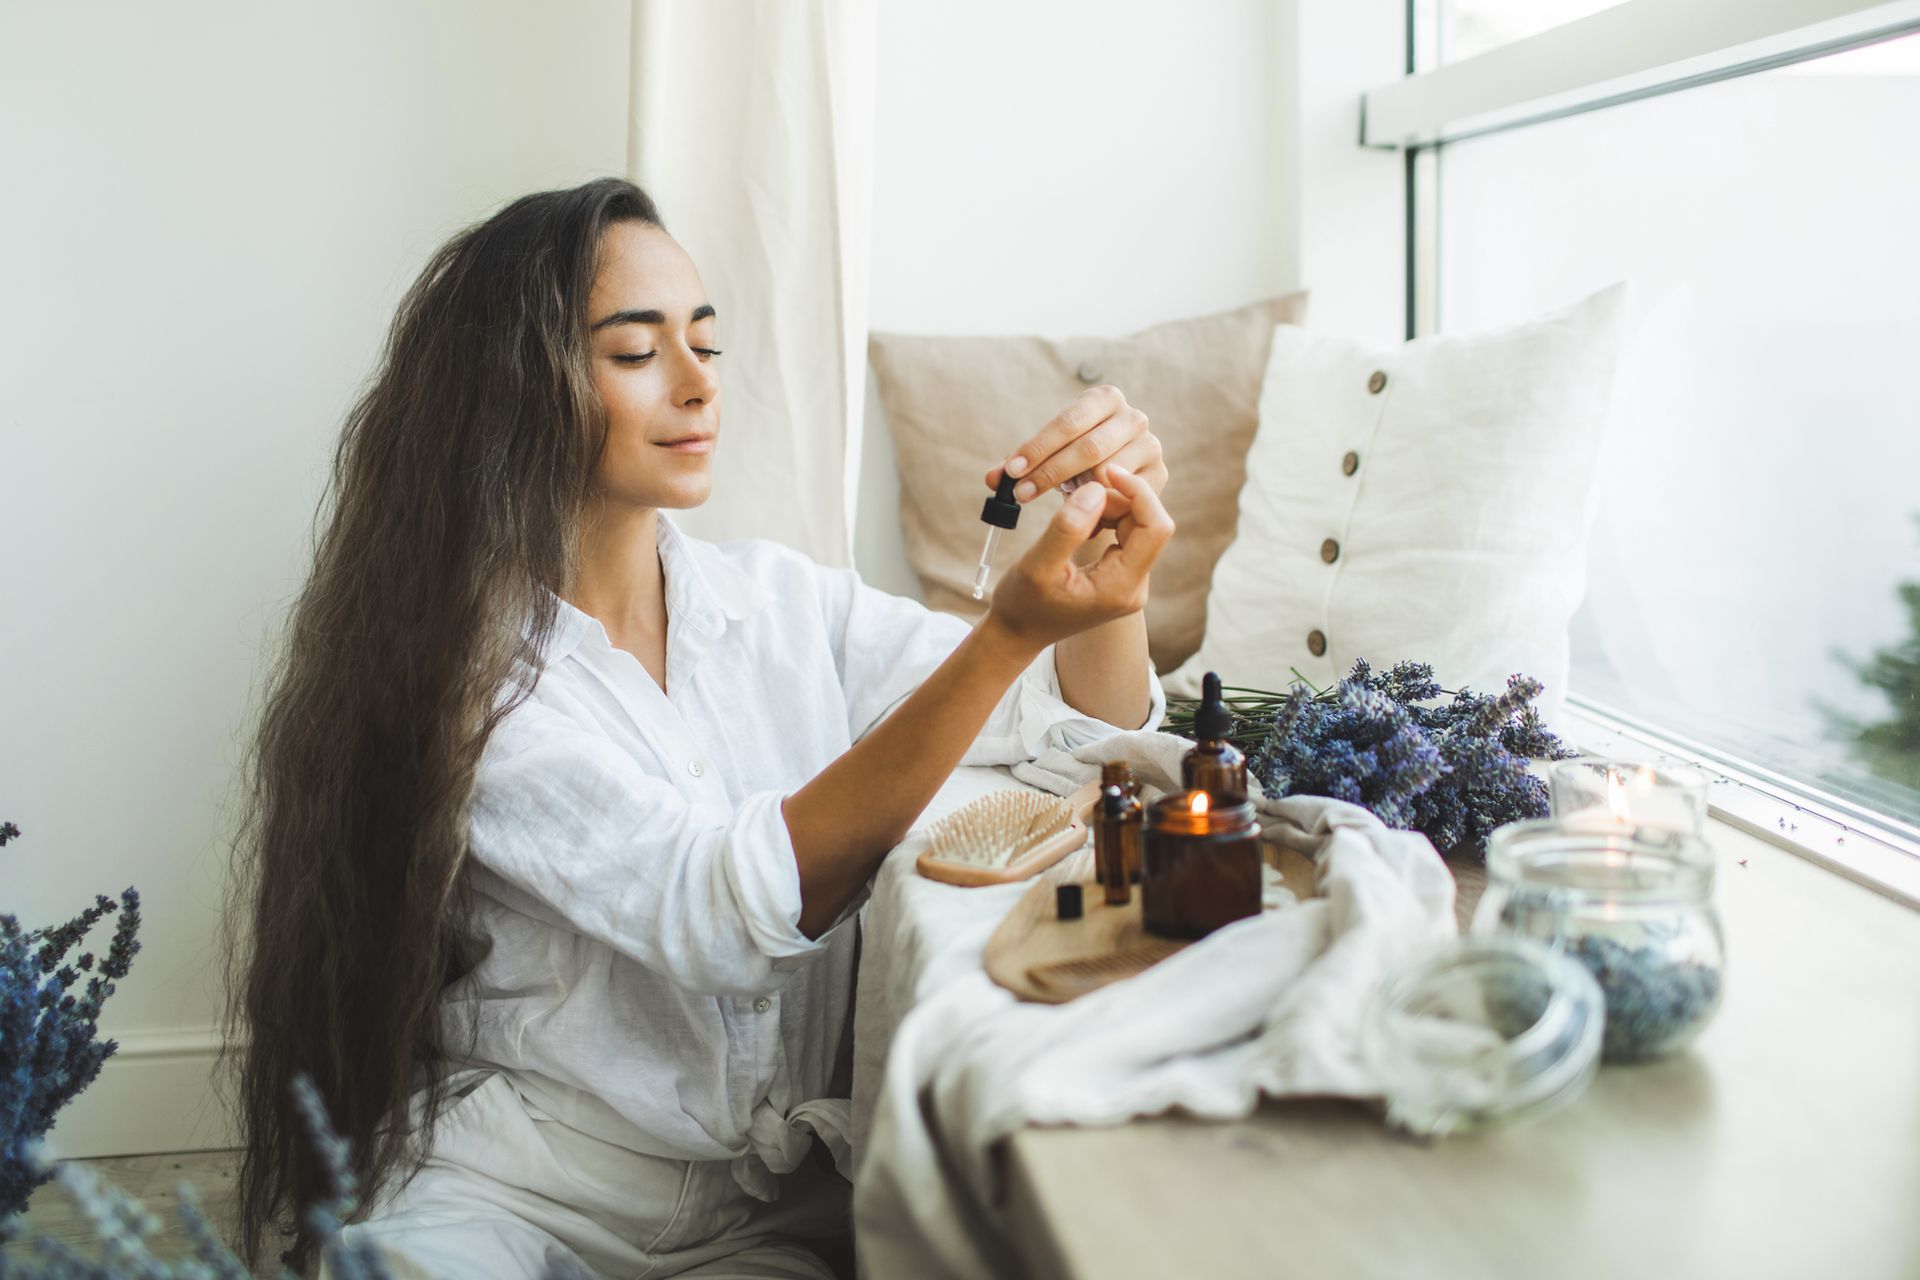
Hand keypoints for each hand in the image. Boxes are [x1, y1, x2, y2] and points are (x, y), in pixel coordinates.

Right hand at [984, 465, 1173, 650]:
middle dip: (1116, 499)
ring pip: (1136, 525)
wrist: (1018, 632)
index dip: (1138, 492)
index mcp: (1120, 588)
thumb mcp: (1037, 566)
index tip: (1106, 470)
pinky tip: (1078, 520)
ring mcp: (1129, 581)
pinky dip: (1104, 518)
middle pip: (1147, 523)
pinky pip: (1125, 534)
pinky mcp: (1120, 574)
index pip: (1155, 528)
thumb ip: (1068, 528)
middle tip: (1076, 493)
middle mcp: (1134, 586)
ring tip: (1072, 509)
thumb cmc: (1022, 604)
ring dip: (1108, 507)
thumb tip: (1097, 489)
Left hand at [985, 385, 1167, 529]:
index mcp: (1104, 399)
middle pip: (1089, 447)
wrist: (1113, 484)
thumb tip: (993, 480)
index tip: (1012, 471)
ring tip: (1051, 509)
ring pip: (1107, 473)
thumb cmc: (1074, 464)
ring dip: (1075, 494)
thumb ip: (1019, 466)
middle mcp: (1133, 417)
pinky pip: (1124, 496)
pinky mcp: (1158, 476)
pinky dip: (1098, 507)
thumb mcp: (1046, 458)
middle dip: (1051, 472)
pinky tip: (1079, 517)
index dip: (1038, 447)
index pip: (1068, 422)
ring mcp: (1150, 445)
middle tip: (1022, 494)